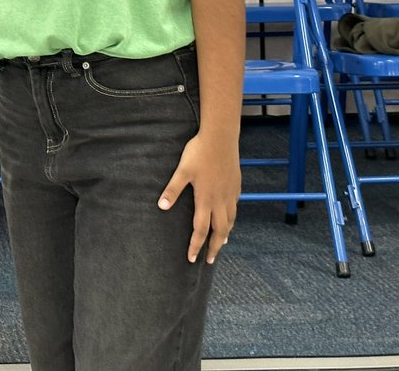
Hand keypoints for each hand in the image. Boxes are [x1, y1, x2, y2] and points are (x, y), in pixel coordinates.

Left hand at [157, 132, 239, 263]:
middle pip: (220, 231)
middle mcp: (221, 200)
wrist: (221, 137)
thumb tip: (162, 206)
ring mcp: (231, 194)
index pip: (201, 230)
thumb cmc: (199, 152)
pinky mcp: (236, 186)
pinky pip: (235, 208)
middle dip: (215, 247)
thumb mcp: (182, 170)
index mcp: (206, 199)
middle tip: (210, 261)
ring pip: (230, 221)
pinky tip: (229, 218)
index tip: (192, 259)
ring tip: (222, 243)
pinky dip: (231, 219)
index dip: (196, 245)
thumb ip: (172, 189)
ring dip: (225, 234)